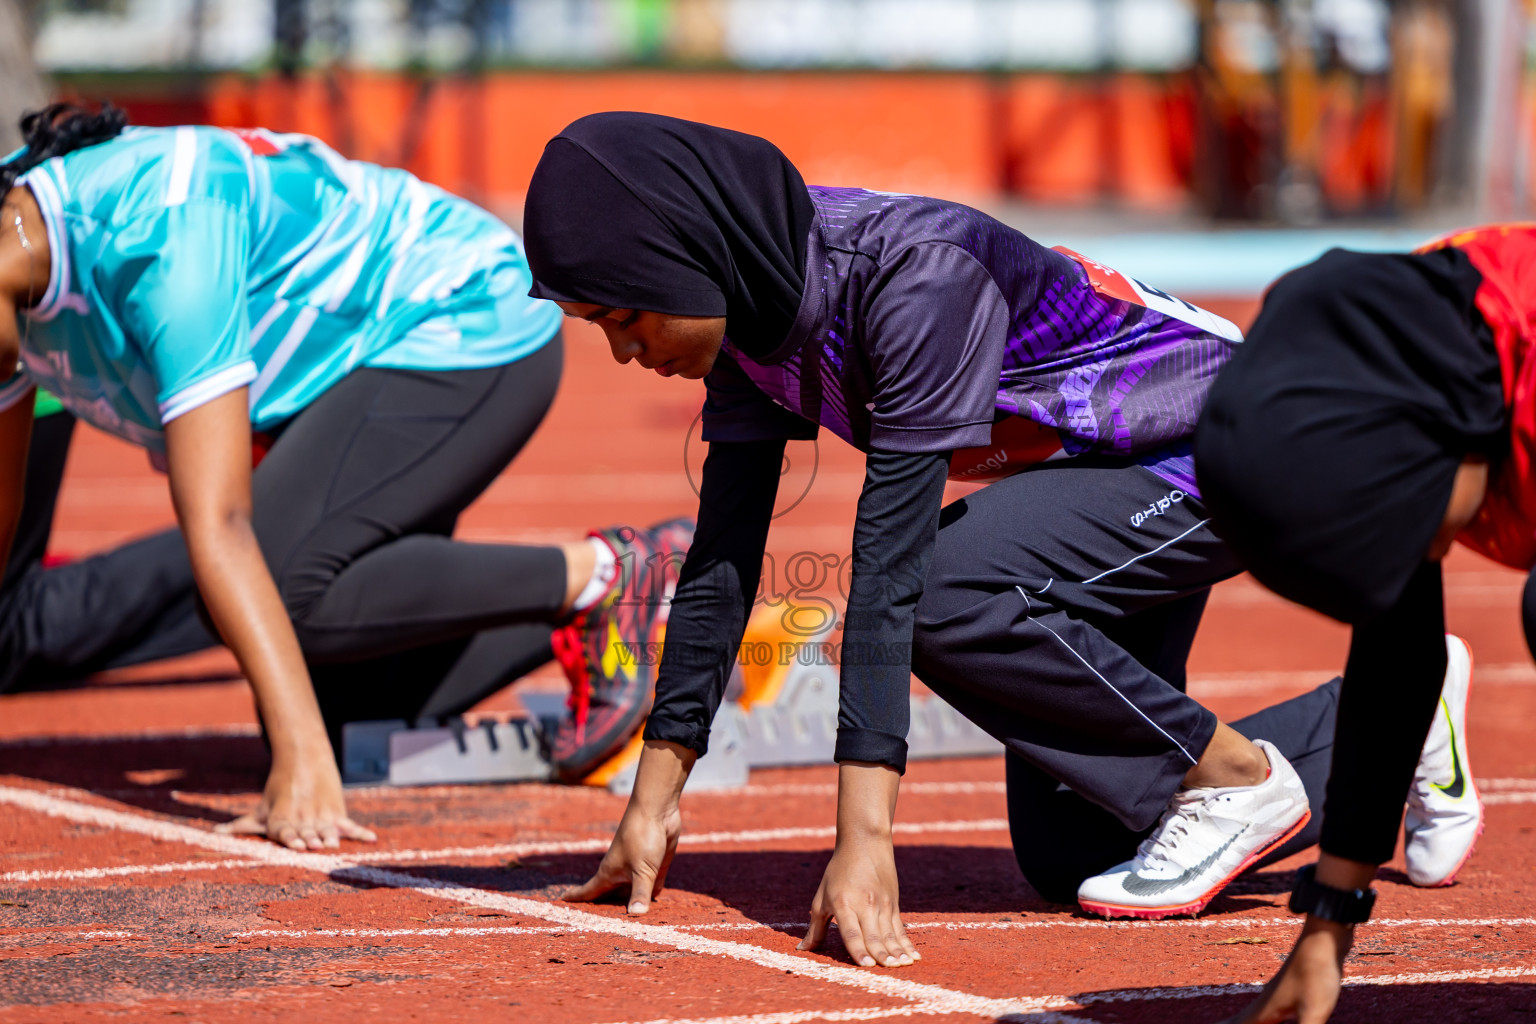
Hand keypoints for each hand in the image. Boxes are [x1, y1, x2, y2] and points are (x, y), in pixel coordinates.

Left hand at [218, 749, 375, 850]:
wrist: (303, 757)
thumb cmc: (279, 788)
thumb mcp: (260, 808)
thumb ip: (242, 825)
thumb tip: (214, 834)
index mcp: (282, 818)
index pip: (285, 831)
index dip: (290, 837)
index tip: (296, 844)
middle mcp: (301, 817)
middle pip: (307, 831)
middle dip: (311, 839)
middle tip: (315, 846)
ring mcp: (321, 814)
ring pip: (327, 828)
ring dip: (331, 835)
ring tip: (333, 844)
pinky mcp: (337, 811)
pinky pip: (349, 824)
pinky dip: (360, 832)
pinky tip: (371, 838)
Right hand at [563, 797, 680, 913]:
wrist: (657, 809)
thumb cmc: (642, 836)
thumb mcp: (642, 869)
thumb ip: (640, 892)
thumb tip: (636, 916)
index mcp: (610, 873)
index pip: (589, 890)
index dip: (575, 897)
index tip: (562, 901)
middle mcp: (622, 872)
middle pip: (610, 897)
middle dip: (605, 910)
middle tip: (598, 926)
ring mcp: (638, 869)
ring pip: (632, 892)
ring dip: (631, 904)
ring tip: (625, 923)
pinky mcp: (656, 865)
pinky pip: (652, 886)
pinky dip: (652, 896)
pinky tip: (654, 906)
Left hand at [799, 829, 918, 967]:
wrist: (866, 842)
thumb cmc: (839, 871)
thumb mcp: (822, 897)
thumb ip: (815, 927)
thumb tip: (802, 950)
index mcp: (844, 904)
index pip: (852, 932)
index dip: (859, 950)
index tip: (866, 966)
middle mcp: (865, 905)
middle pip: (874, 935)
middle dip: (882, 955)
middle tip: (888, 969)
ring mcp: (882, 905)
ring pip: (890, 934)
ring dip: (897, 952)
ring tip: (902, 965)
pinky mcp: (894, 904)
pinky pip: (900, 928)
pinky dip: (907, 944)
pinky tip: (914, 956)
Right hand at [1221, 919, 1350, 1023]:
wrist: (1324, 939)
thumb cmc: (1317, 973)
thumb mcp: (1314, 1011)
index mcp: (1266, 1010)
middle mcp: (1266, 1002)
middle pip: (1239, 1020)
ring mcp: (1277, 994)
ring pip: (1253, 1014)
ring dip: (1241, 1022)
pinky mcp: (1291, 990)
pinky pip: (1268, 1011)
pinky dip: (1260, 1019)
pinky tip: (1273, 1018)